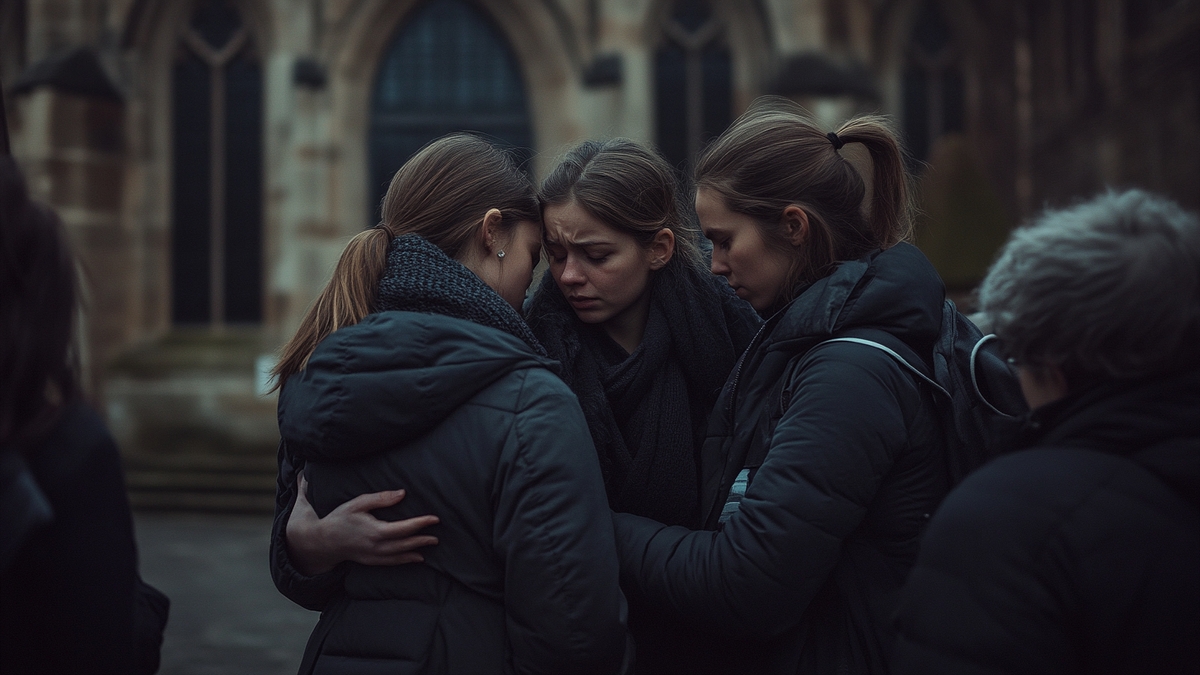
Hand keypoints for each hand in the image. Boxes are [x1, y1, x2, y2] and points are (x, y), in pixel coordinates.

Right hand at [285, 473, 439, 575]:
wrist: (324, 541)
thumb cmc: (341, 518)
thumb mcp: (359, 503)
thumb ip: (381, 499)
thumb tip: (402, 493)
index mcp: (375, 531)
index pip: (404, 528)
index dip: (421, 523)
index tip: (434, 519)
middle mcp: (376, 546)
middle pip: (405, 543)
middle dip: (423, 538)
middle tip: (437, 534)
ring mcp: (373, 556)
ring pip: (400, 555)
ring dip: (417, 549)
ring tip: (432, 543)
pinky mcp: (371, 561)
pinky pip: (392, 562)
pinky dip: (405, 560)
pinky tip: (417, 558)